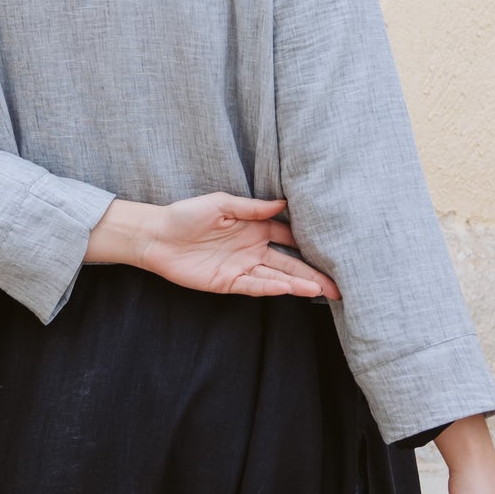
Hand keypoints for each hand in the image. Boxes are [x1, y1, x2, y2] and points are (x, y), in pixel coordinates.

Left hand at [85, 194, 339, 299]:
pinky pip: (254, 286)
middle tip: (338, 283)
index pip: (288, 237)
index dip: (308, 242)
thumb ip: (251, 207)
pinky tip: (289, 289)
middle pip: (289, 263)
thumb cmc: (186, 214)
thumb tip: (282, 203)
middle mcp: (252, 249)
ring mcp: (242, 267)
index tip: (332, 245)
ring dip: (298, 284)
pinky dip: (272, 288)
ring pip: (277, 278)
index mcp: (254, 228)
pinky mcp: (227, 283)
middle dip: (313, 273)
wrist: (156, 235)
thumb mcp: (221, 204)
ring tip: (321, 290)